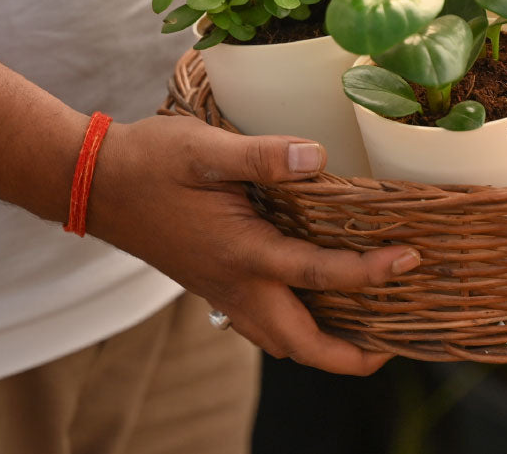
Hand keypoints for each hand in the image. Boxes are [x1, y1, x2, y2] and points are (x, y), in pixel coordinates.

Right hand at [88, 113, 418, 374]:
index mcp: (241, 254)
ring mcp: (221, 291)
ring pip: (280, 341)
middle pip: (302, 344)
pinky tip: (310, 303)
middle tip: (395, 341)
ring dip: (323, 348)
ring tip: (364, 331)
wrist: (96, 183)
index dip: (371, 272)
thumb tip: (318, 159)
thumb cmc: (151, 161)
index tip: (410, 260)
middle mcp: (235, 285)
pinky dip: (295, 329)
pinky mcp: (213, 285)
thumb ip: (264, 156)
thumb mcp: (206, 149)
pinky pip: (262, 325)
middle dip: (351, 356)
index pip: (319, 274)